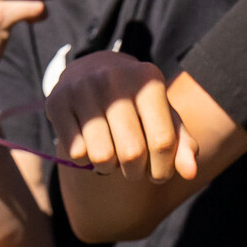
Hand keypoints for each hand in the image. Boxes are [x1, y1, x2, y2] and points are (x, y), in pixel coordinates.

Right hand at [44, 50, 192, 182]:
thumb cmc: (136, 103)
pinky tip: (90, 144)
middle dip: (135, 172)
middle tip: (133, 169)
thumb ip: (181, 145)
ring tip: (112, 157)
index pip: (163, 142)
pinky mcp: (57, 101)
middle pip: (132, 153)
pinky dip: (85, 159)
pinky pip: (76, 153)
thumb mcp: (162, 117)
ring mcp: (83, 88)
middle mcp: (115, 78)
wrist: (92, 71)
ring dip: (109, 168)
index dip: (163, 169)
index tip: (159, 175)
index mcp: (148, 80)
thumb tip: (190, 173)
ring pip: (101, 156)